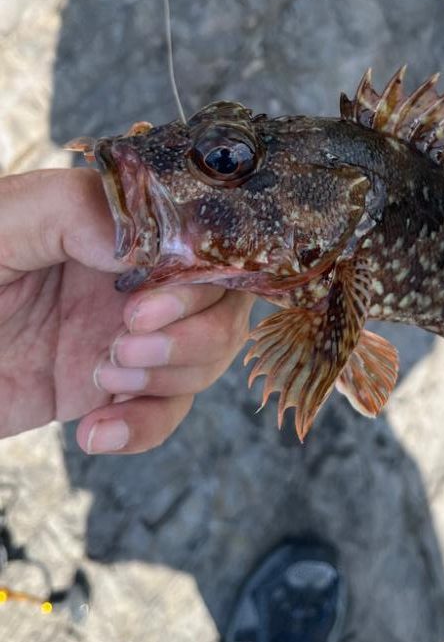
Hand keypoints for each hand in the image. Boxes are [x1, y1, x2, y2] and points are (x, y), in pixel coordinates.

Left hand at [0, 168, 251, 453]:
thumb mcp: (0, 224)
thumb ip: (73, 210)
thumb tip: (146, 239)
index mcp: (117, 226)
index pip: (204, 244)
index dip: (197, 280)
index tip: (142, 303)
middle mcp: (134, 279)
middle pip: (224, 307)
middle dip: (191, 335)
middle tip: (125, 342)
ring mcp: (124, 336)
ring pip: (205, 361)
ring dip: (170, 378)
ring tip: (102, 377)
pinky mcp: (106, 392)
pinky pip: (161, 415)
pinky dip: (144, 429)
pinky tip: (93, 431)